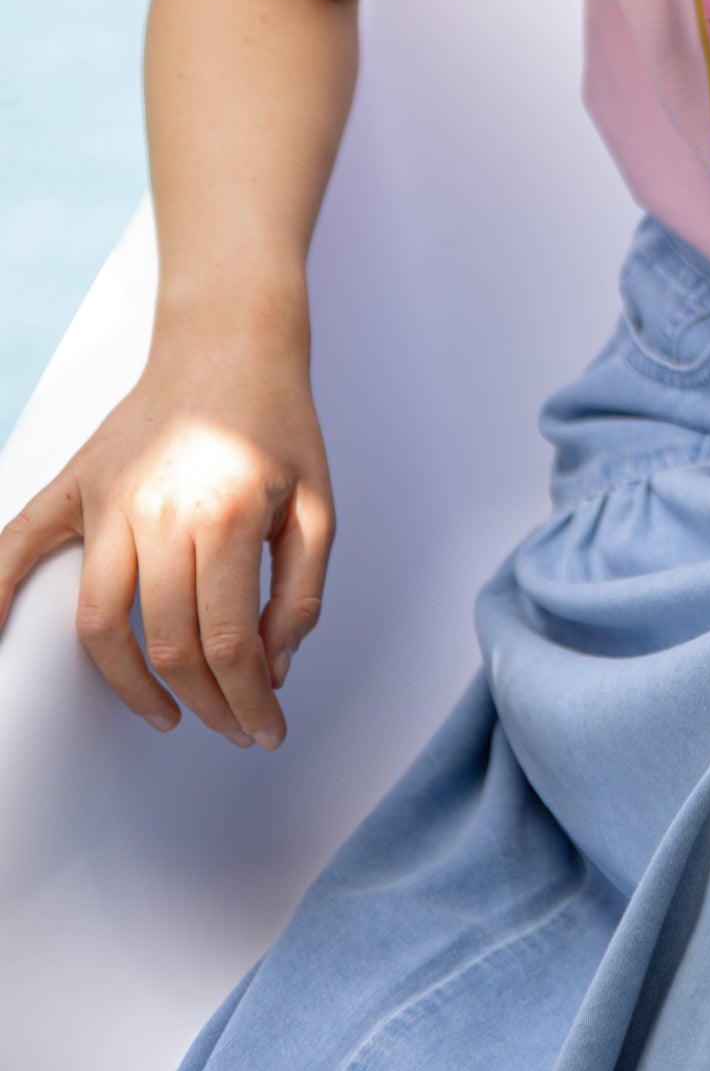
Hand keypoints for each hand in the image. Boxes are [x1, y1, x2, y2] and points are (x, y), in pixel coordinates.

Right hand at [0, 331, 332, 748]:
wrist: (230, 342)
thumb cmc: (277, 422)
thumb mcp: (319, 502)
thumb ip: (301, 591)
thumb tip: (272, 666)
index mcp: (229, 515)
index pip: (229, 640)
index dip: (248, 699)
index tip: (265, 728)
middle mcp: (160, 512)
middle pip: (168, 643)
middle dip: (205, 703)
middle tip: (232, 727)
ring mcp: (108, 499)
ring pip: (99, 623)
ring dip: (130, 685)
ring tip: (166, 712)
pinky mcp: (74, 484)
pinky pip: (16, 546)